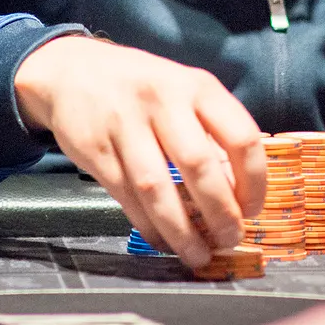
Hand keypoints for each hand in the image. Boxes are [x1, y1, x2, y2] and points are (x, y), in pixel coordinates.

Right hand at [14, 36, 265, 269]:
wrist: (71, 71)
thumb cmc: (140, 86)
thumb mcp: (183, 90)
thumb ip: (211, 131)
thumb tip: (237, 191)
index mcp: (196, 86)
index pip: (241, 136)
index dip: (254, 181)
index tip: (253, 208)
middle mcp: (162, 101)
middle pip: (199, 165)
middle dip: (220, 213)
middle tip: (231, 238)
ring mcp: (125, 125)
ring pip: (158, 190)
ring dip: (182, 231)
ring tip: (199, 254)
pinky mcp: (96, 150)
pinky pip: (127, 199)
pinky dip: (149, 228)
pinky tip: (164, 241)